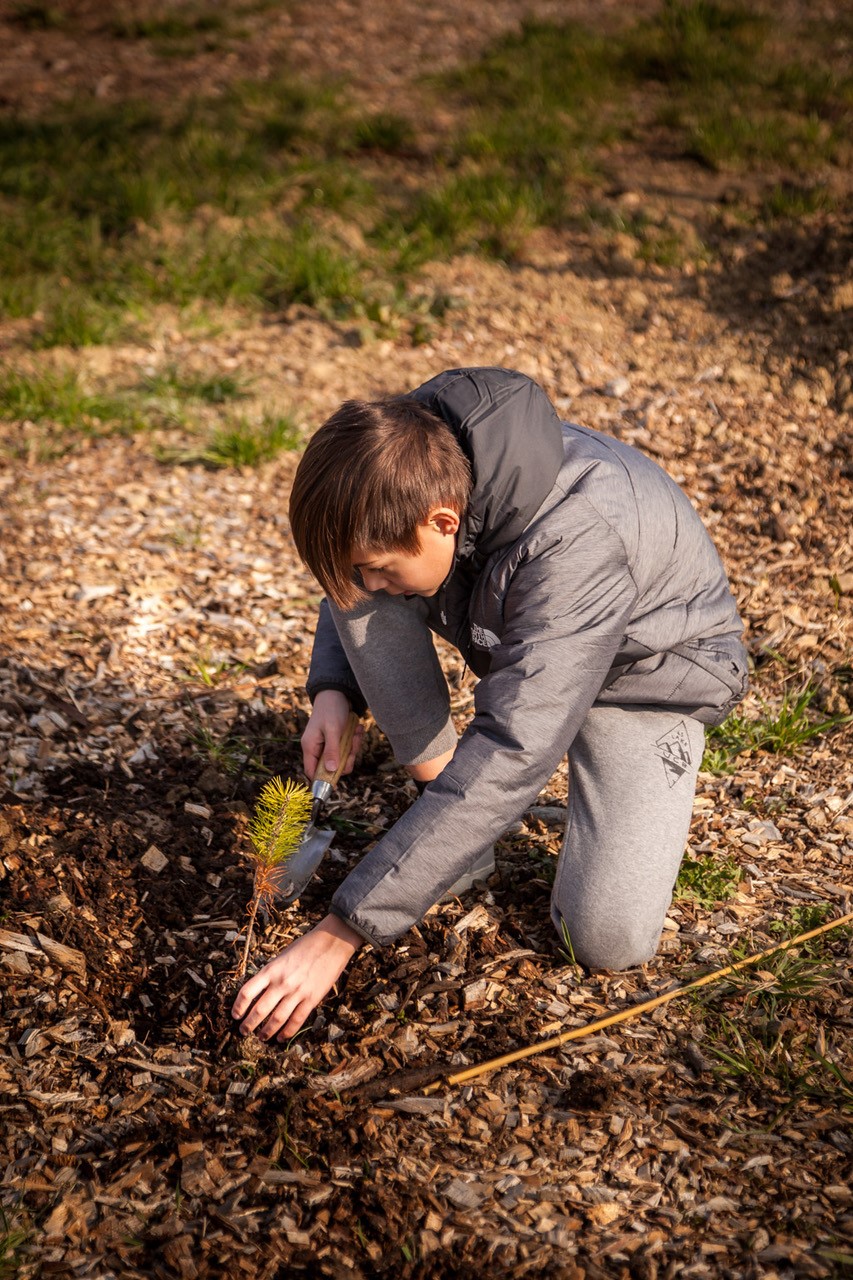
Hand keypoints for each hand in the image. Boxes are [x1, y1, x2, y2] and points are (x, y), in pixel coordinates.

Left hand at [231, 914, 361, 1041]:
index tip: (235, 1015)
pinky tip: (280, 1038)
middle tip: (243, 1031)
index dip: (238, 1006)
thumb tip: (258, 993)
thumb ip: (270, 974)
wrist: (331, 943)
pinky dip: (286, 1032)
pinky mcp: (312, 999)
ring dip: (266, 1031)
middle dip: (249, 1024)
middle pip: (259, 1010)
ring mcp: (297, 992)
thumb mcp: (281, 957)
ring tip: (261, 1037)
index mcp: (271, 969)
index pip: (247, 992)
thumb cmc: (305, 947)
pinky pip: (296, 1020)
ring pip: (277, 1019)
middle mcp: (281, 982)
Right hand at [302, 690, 363, 780]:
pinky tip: (357, 728)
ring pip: (343, 758)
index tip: (337, 781)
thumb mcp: (332, 730)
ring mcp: (328, 745)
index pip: (312, 771)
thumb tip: (330, 771)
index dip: (323, 780)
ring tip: (356, 731)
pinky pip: (348, 749)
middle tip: (352, 745)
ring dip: (352, 747)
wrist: (338, 693)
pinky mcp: (338, 741)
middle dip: (346, 758)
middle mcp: (318, 748)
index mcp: (310, 746)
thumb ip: (331, 750)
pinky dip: (354, 740)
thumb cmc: (331, 709)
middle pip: (331, 768)